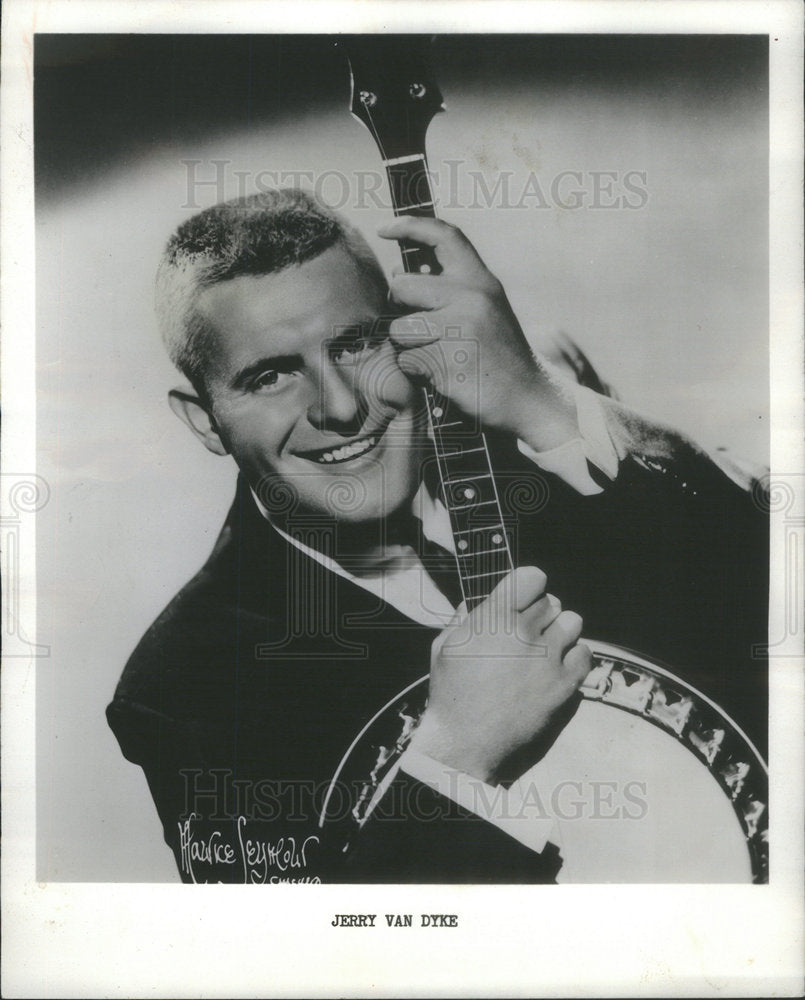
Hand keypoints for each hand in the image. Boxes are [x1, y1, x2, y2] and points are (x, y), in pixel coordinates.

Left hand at [379, 216, 579, 449]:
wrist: (528, 397)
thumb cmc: (498, 355)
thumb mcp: (485, 309)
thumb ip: (451, 289)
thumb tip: (399, 274)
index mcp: (481, 281)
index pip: (443, 236)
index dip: (410, 226)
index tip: (385, 229)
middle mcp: (471, 298)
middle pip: (402, 287)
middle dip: (399, 308)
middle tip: (419, 326)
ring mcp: (460, 330)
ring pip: (398, 329)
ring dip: (408, 346)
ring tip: (437, 355)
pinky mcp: (448, 362)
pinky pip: (406, 361)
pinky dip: (416, 371)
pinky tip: (442, 375)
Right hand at [410, 566, 591, 784]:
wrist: (466, 743)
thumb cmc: (452, 694)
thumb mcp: (444, 646)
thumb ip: (465, 616)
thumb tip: (479, 600)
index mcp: (493, 617)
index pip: (532, 577)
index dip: (529, 586)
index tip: (524, 598)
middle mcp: (524, 632)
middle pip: (552, 601)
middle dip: (539, 614)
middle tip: (527, 633)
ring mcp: (547, 658)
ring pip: (572, 622)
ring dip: (559, 632)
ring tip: (544, 649)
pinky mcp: (564, 684)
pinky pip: (585, 653)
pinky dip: (573, 658)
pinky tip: (555, 668)